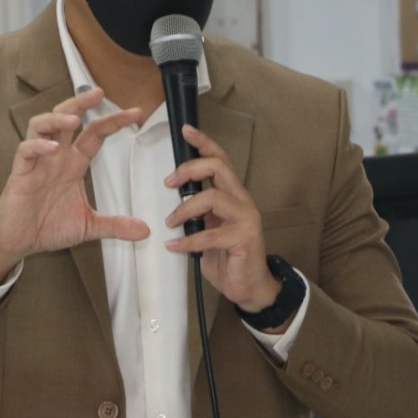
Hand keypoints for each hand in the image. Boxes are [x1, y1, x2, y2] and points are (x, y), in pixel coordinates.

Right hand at [0, 88, 148, 284]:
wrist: (18, 242)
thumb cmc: (48, 226)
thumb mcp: (89, 225)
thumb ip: (116, 225)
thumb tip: (145, 231)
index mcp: (73, 163)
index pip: (95, 133)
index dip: (113, 121)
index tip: (135, 112)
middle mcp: (56, 157)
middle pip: (66, 117)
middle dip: (81, 103)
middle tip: (98, 93)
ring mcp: (37, 162)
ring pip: (41, 125)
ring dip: (57, 117)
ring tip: (74, 118)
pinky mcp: (20, 174)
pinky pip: (26, 151)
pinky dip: (38, 145)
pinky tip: (52, 148)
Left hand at [163, 125, 280, 313]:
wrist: (249, 287)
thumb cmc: (227, 257)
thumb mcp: (208, 230)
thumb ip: (197, 215)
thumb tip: (171, 204)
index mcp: (233, 195)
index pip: (220, 160)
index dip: (204, 144)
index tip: (186, 130)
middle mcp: (242, 201)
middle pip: (218, 168)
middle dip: (189, 169)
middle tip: (168, 183)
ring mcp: (246, 219)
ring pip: (213, 197)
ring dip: (185, 208)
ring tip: (170, 222)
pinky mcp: (244, 238)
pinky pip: (210, 235)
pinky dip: (188, 241)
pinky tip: (174, 246)